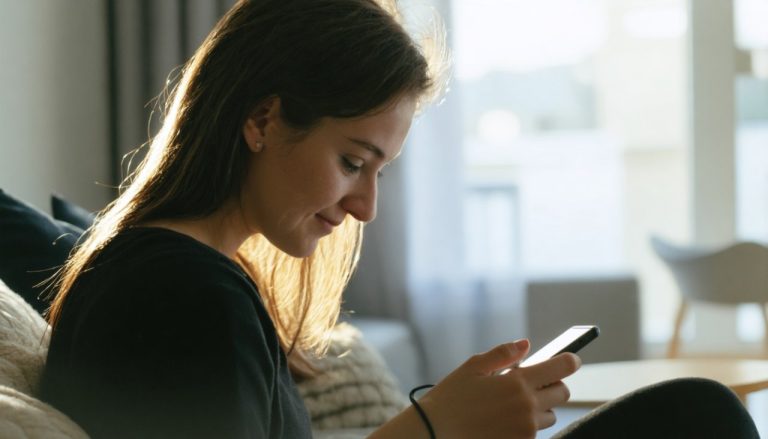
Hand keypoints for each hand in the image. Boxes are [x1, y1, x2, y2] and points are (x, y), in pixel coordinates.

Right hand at [417, 340, 580, 438]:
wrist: (436, 433)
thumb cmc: (451, 397)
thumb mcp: (473, 367)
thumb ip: (503, 353)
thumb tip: (526, 344)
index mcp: (517, 382)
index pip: (561, 368)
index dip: (570, 360)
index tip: (571, 359)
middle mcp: (527, 407)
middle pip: (562, 393)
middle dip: (552, 385)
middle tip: (531, 382)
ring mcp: (526, 429)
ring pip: (550, 415)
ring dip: (540, 407)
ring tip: (513, 404)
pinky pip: (535, 432)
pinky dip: (526, 424)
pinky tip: (504, 419)